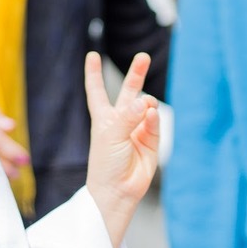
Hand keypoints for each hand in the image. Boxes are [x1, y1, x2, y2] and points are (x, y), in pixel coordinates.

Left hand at [84, 51, 159, 247]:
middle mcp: (121, 120)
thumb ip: (128, 116)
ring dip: (146, 102)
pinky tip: (151, 114)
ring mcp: (137, 129)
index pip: (97, 91)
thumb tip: (146, 102)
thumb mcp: (111, 135)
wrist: (117, 192)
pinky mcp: (151, 140)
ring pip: (146, 106)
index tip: (91, 55)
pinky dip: (153, 117)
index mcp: (103, 118)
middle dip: (137, 74)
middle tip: (143, 57)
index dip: (93, 73)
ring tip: (146, 105)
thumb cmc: (106, 164)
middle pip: (129, 91)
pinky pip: (155, 123)